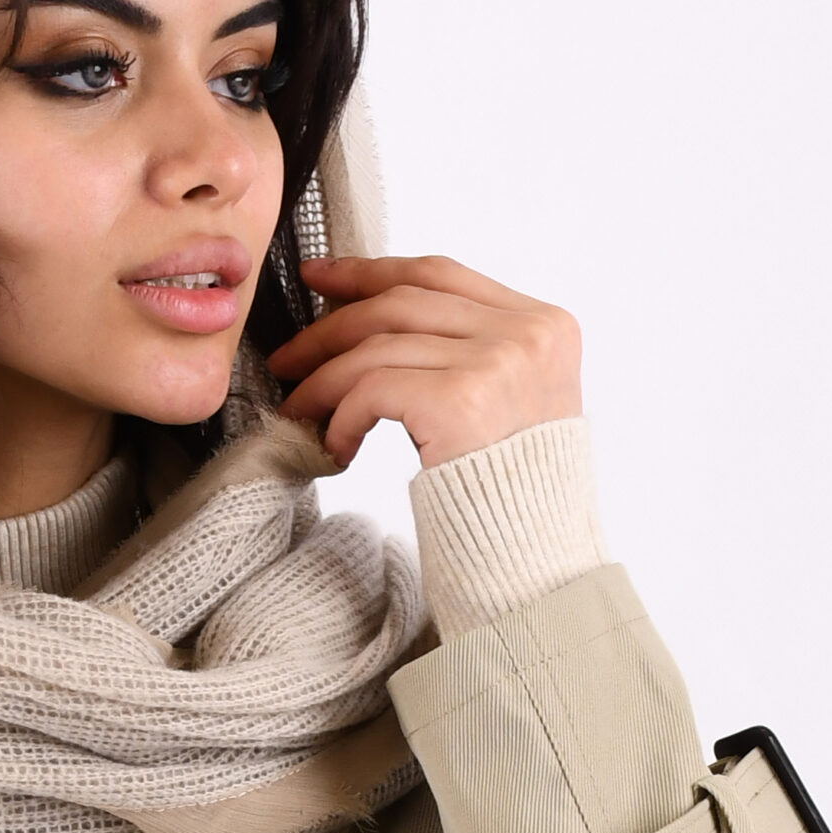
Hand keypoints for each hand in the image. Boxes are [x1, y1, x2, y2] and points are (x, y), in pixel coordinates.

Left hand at [268, 254, 580, 467]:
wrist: (534, 560)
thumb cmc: (512, 493)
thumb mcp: (508, 403)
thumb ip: (466, 353)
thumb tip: (369, 319)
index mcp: (544, 325)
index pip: (440, 275)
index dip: (371, 272)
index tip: (319, 277)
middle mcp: (527, 334)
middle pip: (402, 303)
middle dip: (331, 326)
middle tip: (287, 356)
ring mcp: (498, 363)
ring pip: (378, 347)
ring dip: (323, 380)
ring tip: (297, 410)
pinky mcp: (462, 400)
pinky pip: (372, 388)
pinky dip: (340, 415)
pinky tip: (335, 446)